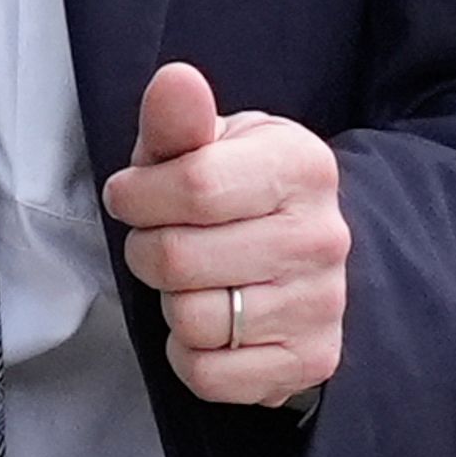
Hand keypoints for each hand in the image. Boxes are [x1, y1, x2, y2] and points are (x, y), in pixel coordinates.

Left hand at [102, 62, 348, 407]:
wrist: (302, 251)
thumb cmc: (236, 191)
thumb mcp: (208, 144)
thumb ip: (179, 118)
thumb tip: (174, 81)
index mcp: (302, 165)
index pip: (194, 186)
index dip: (137, 195)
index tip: (132, 195)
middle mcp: (323, 235)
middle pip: (180, 259)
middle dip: (147, 250)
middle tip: (162, 240)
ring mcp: (322, 303)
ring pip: (192, 321)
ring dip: (170, 304)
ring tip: (191, 281)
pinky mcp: (310, 361)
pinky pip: (209, 376)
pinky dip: (189, 355)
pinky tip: (210, 325)